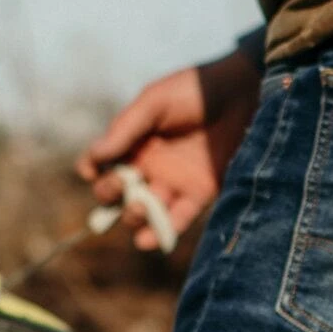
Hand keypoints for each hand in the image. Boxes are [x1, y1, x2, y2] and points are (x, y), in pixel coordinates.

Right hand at [76, 48, 261, 250]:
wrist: (240, 93)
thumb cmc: (193, 91)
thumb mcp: (153, 104)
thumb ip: (125, 130)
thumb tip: (94, 158)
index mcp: (133, 143)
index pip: (101, 165)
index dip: (91, 172)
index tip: (92, 171)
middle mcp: (149, 165)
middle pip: (117, 193)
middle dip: (111, 195)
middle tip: (122, 184)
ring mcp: (174, 182)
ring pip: (143, 211)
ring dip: (134, 218)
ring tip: (139, 209)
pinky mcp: (200, 193)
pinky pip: (176, 220)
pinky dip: (162, 233)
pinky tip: (149, 239)